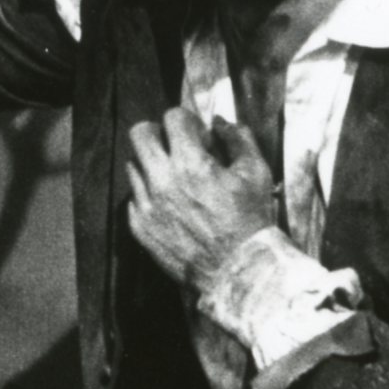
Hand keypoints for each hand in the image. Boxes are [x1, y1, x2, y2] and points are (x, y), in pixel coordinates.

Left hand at [126, 107, 275, 292]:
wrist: (236, 271)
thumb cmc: (250, 220)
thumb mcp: (256, 173)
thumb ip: (238, 139)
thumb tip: (219, 122)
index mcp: (189, 162)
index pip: (172, 117)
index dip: (188, 121)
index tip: (199, 137)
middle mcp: (161, 180)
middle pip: (138, 134)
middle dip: (157, 133)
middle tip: (174, 146)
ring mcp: (146, 205)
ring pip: (133, 165)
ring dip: (152, 164)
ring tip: (174, 178)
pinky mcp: (140, 227)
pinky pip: (133, 197)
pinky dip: (149, 195)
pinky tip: (171, 205)